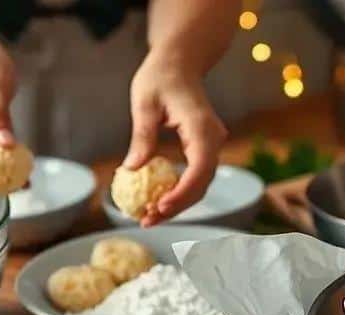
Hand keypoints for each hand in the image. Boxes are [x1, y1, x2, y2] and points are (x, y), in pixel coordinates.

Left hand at [123, 52, 227, 226]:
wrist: (180, 63)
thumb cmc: (159, 77)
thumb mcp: (144, 104)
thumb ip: (142, 136)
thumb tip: (131, 169)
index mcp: (201, 126)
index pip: (199, 168)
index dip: (181, 193)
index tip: (159, 207)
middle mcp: (213, 138)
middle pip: (201, 183)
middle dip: (175, 206)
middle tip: (146, 220)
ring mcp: (212, 145)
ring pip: (200, 184)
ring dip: (177, 204)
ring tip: (148, 217)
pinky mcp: (204, 149)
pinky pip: (195, 176)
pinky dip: (178, 192)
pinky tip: (156, 202)